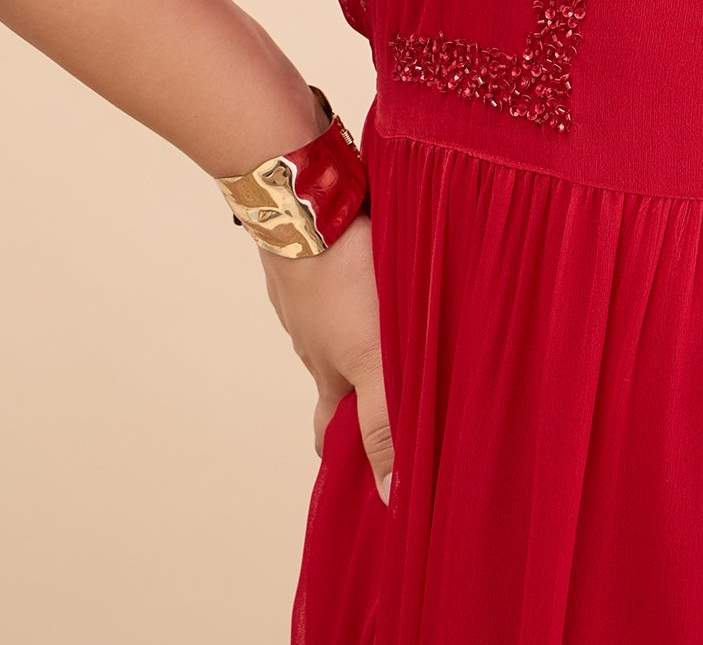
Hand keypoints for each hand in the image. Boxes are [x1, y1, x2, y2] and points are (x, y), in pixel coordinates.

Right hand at [255, 210, 392, 504]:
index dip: (343, 448)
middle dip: (359, 386)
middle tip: (391, 390)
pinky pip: (336, 279)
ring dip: (360, 330)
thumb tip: (389, 496)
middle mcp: (312, 338)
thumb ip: (385, 420)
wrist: (305, 207)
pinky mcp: (314, 256)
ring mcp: (307, 296)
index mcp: (327, 370)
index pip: (328, 426)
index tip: (361, 468)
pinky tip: (378, 270)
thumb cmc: (342, 283)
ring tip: (397, 325)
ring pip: (334, 324)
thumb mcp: (374, 358)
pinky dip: (355, 283)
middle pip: (334, 373)